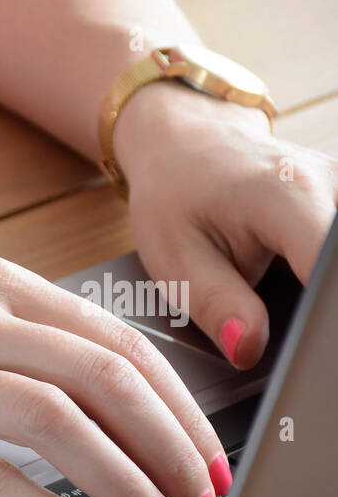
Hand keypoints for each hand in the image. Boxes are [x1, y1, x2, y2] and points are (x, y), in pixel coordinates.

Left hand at [115, 80, 337, 368]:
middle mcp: (333, 185)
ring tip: (276, 298)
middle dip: (319, 311)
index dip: (321, 320)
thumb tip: (249, 350)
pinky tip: (305, 291)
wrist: (186, 145)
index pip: (330, 274)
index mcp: (287, 197)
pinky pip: (335, 249)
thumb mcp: (176, 258)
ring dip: (319, 293)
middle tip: (282, 327)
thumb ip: (217, 306)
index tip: (309, 351)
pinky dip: (321, 279)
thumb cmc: (175, 196)